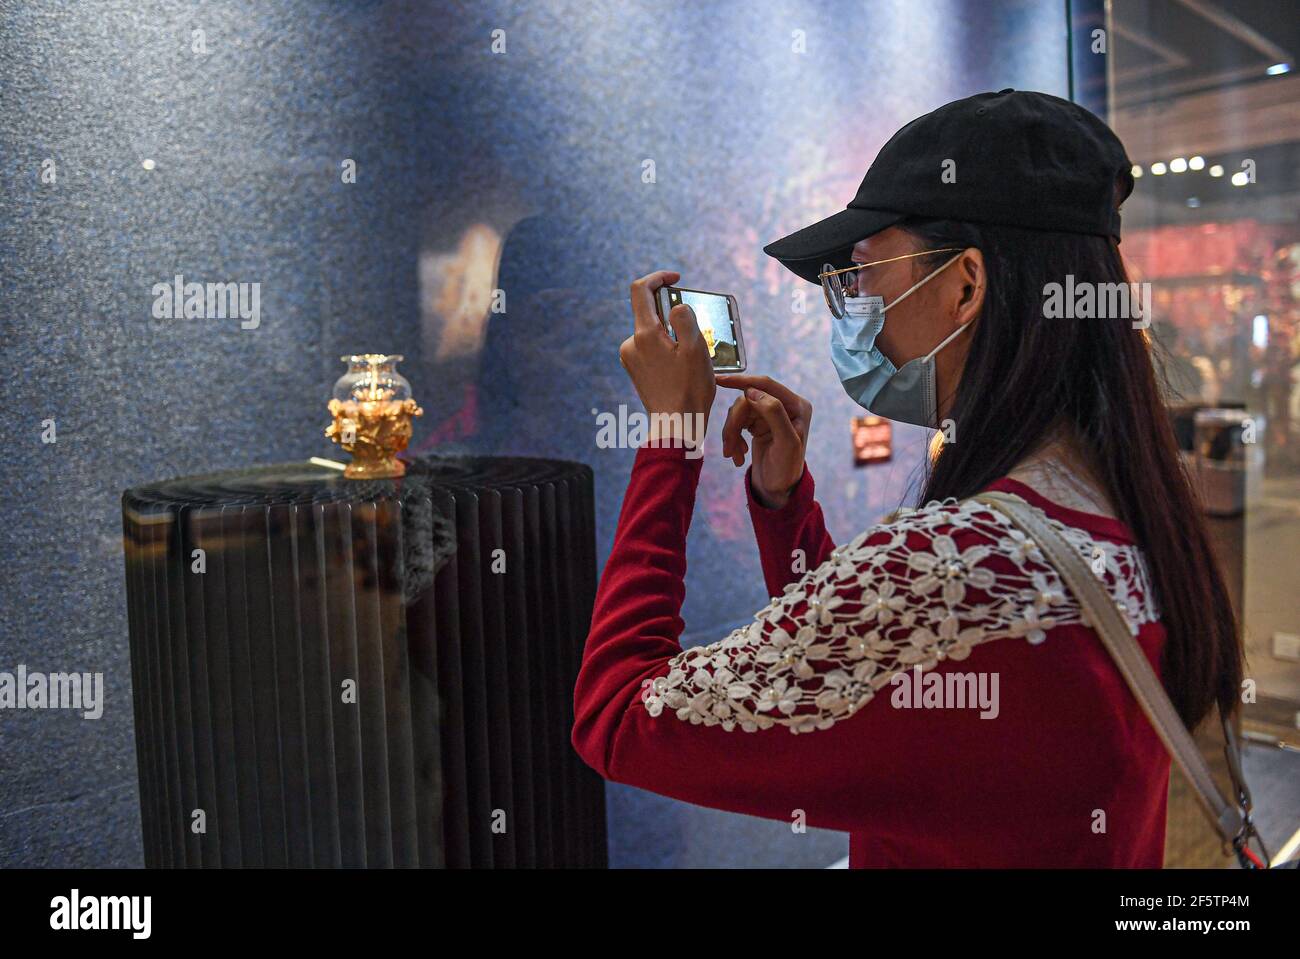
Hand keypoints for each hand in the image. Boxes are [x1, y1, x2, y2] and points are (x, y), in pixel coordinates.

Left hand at [619, 270, 715, 446]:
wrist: (675, 425)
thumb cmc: (689, 389)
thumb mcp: (696, 349)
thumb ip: (685, 319)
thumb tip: (676, 307)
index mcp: (644, 334)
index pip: (640, 290)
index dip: (658, 278)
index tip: (676, 278)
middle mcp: (631, 343)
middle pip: (649, 312)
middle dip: (672, 313)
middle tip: (696, 330)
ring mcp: (630, 357)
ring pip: (652, 332)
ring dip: (671, 334)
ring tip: (692, 355)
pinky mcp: (635, 369)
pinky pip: (650, 347)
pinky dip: (666, 347)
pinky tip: (682, 365)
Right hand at [716, 374, 811, 508]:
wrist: (779, 489)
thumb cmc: (787, 468)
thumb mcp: (786, 442)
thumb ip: (774, 413)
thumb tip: (753, 392)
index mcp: (797, 405)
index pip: (766, 385)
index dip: (742, 381)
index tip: (719, 381)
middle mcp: (784, 406)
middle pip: (747, 401)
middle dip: (734, 423)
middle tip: (728, 446)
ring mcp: (769, 414)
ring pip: (739, 412)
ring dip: (731, 434)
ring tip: (732, 455)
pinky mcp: (757, 424)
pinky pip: (737, 422)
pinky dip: (733, 439)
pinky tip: (737, 455)